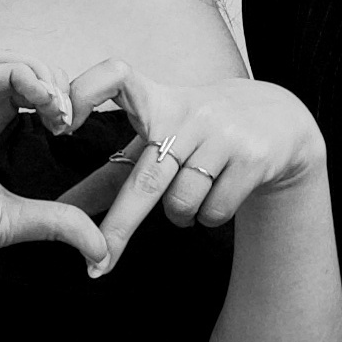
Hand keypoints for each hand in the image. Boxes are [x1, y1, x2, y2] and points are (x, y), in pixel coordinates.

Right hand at [0, 56, 180, 292]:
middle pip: (12, 63)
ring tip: (59, 107)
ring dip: (40, 72)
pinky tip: (43, 104)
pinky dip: (23, 77)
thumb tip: (100, 248)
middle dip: (51, 78)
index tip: (69, 127)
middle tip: (69, 116)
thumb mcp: (13, 223)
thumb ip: (56, 223)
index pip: (17, 89)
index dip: (50, 97)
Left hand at [72, 53, 323, 239]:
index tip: (63, 126)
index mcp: (156, 101)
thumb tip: (61, 210)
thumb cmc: (201, 135)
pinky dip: (209, 217)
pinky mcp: (252, 157)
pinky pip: (213, 211)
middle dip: (119, 228)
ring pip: (181, 203)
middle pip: (145, 178)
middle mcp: (188, 112)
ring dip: (181, 217)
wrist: (280, 121)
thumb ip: (109, 176)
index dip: (86, 92)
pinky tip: (219, 195)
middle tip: (97, 265)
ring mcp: (222, 133)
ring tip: (193, 197)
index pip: (115, 76)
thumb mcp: (157, 143)